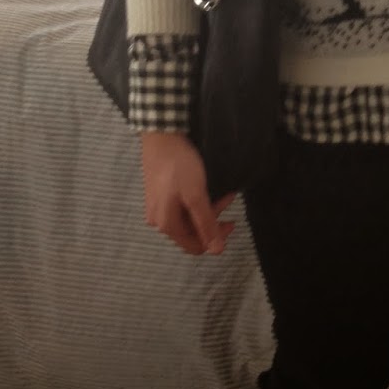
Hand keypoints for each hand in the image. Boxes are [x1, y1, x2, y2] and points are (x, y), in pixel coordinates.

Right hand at [140, 131, 236, 256]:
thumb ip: (206, 224)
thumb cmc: (179, 166)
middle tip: (229, 201)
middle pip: (191, 232)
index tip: (232, 222)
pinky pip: (181, 207)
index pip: (194, 246)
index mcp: (166, 224)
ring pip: (188, 218)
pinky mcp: (159, 195)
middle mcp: (158, 220)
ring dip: (208, 209)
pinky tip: (207, 189)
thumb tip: (217, 252)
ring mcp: (157, 207)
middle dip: (213, 220)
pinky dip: (197, 201)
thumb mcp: (196, 196)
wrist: (161, 136)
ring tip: (224, 193)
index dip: (215, 239)